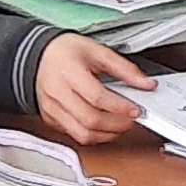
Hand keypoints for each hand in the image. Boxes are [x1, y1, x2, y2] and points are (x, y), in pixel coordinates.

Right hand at [35, 36, 154, 144]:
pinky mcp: (50, 119)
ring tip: (121, 125)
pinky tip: (105, 126)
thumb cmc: (65, 52)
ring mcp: (51, 109)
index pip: (97, 97)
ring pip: (82, 134)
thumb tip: (146, 84)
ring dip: (107, 134)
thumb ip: (124, 69)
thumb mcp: (97, 51)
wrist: (38, 56)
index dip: (120, 107)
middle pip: (90, 120)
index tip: (136, 109)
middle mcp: (57, 93)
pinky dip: (94, 135)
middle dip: (117, 124)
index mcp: (68, 72)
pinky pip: (74, 135)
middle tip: (132, 119)